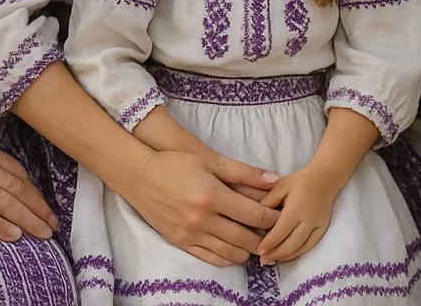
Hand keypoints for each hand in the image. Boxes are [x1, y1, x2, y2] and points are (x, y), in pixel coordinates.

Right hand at [0, 118, 56, 242]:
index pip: (16, 171)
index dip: (31, 189)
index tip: (40, 202)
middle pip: (17, 188)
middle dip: (38, 207)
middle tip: (52, 222)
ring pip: (5, 204)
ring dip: (27, 219)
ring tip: (42, 233)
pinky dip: (0, 226)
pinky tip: (15, 236)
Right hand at [122, 149, 280, 266]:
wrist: (140, 177)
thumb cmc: (177, 164)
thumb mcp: (211, 161)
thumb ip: (244, 172)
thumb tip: (274, 179)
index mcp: (212, 196)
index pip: (253, 215)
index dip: (271, 218)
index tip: (280, 216)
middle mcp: (201, 218)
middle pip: (244, 238)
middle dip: (264, 238)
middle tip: (274, 234)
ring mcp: (190, 233)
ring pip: (229, 252)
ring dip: (247, 250)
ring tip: (257, 242)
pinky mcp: (180, 243)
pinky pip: (210, 258)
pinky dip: (227, 258)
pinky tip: (236, 251)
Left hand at [255, 164, 341, 263]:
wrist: (324, 178)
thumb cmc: (299, 182)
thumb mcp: (280, 186)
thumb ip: (268, 201)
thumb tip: (254, 215)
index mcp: (295, 209)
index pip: (280, 232)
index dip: (269, 243)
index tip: (259, 250)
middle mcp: (308, 220)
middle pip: (290, 244)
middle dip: (276, 254)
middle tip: (263, 260)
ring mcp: (317, 225)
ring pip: (301, 247)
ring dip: (286, 256)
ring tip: (273, 259)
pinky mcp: (323, 228)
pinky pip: (310, 245)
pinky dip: (298, 253)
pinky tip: (288, 255)